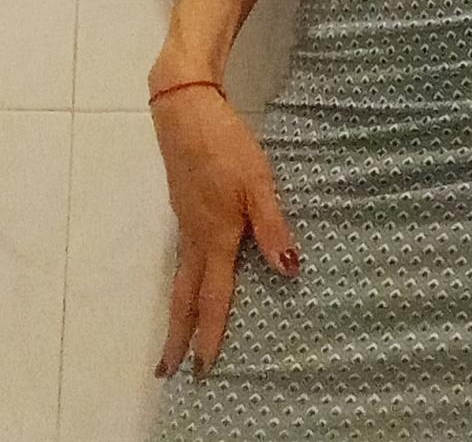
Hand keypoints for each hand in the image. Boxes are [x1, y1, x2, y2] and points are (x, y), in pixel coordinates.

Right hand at [149, 85, 300, 380]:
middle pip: (184, 297)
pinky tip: (191, 280)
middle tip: (166, 373)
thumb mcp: (258, 182)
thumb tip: (289, 271)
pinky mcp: (184, 207)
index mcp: (216, 237)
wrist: (185, 113)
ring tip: (175, 337)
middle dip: (177, 336)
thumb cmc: (225, 146)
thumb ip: (272, 226)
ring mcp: (186, 223)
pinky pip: (183, 258)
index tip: (203, 368)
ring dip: (178, 311)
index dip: (211, 334)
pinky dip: (183, 283)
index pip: (213, 297)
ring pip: (181, 278)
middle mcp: (196, 238)